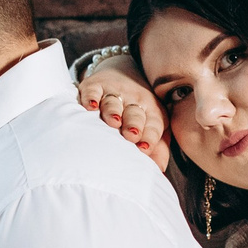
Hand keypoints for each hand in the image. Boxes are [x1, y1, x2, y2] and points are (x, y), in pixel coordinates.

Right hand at [77, 55, 168, 170]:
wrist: (123, 73)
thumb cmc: (138, 113)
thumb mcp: (153, 128)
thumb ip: (158, 151)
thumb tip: (158, 173)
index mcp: (152, 113)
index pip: (153, 125)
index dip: (150, 136)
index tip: (145, 148)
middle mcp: (134, 102)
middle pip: (134, 114)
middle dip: (133, 124)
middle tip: (131, 135)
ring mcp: (114, 93)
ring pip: (113, 103)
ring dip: (113, 112)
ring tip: (113, 121)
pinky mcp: (94, 86)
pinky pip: (92, 90)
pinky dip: (90, 97)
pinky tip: (89, 107)